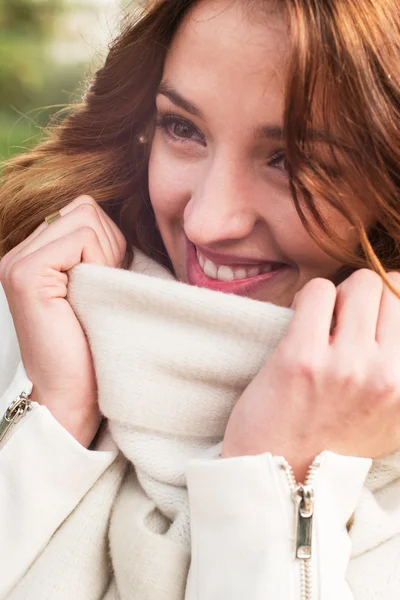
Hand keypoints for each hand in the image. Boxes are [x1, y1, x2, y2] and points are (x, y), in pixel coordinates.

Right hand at [0, 195, 125, 446]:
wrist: (73, 394)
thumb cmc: (94, 345)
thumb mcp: (98, 285)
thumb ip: (99, 248)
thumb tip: (123, 214)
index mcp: (34, 254)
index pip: (82, 210)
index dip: (109, 240)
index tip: (108, 280)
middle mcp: (19, 253)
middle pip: (85, 208)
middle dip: (109, 243)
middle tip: (104, 287)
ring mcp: (18, 262)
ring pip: (86, 218)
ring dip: (106, 253)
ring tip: (96, 292)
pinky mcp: (26, 274)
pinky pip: (80, 238)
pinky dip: (99, 261)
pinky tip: (90, 293)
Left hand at [222, 270, 399, 481]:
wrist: (280, 479)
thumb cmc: (333, 446)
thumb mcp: (391, 421)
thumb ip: (399, 376)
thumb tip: (396, 324)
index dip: (389, 305)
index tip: (370, 316)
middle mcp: (387, 376)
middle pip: (390, 287)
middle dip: (365, 296)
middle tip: (344, 318)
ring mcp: (345, 366)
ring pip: (358, 283)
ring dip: (338, 296)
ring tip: (323, 321)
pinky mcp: (301, 357)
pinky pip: (317, 291)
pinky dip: (309, 299)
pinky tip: (302, 321)